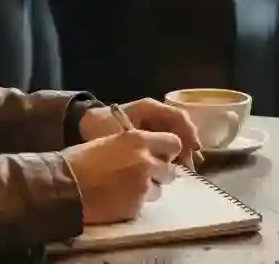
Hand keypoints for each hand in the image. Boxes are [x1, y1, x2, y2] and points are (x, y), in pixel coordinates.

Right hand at [63, 129, 181, 224]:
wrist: (65, 185)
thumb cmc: (80, 159)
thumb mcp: (111, 141)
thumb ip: (133, 146)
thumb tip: (147, 154)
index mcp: (139, 140)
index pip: (174, 143)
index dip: (169, 152)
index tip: (161, 156)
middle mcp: (146, 161)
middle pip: (170, 171)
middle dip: (159, 174)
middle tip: (144, 176)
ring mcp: (142, 186)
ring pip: (159, 190)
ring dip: (148, 190)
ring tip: (127, 189)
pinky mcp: (135, 207)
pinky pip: (143, 205)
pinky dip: (133, 204)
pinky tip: (117, 200)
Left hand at [80, 99, 202, 160]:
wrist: (85, 125)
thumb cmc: (103, 126)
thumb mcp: (122, 135)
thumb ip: (143, 146)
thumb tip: (164, 161)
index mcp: (150, 108)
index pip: (178, 117)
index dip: (189, 133)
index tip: (193, 150)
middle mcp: (155, 113)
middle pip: (179, 128)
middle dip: (187, 147)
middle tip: (189, 166)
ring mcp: (152, 123)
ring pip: (174, 137)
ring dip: (180, 152)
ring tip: (183, 170)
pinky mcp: (148, 134)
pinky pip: (164, 143)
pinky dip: (170, 155)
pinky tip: (170, 169)